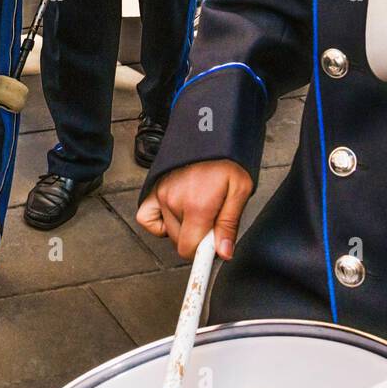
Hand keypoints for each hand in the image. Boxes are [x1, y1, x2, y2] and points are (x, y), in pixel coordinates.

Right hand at [137, 159, 252, 260]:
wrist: (212, 134)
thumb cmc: (228, 160)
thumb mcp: (240, 190)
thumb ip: (229, 224)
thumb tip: (223, 253)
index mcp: (197, 205)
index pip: (189, 249)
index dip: (203, 253)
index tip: (213, 251)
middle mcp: (174, 200)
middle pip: (180, 242)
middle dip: (197, 237)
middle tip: (213, 218)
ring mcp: (161, 194)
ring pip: (169, 231)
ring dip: (184, 227)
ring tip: (200, 207)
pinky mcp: (154, 189)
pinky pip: (146, 218)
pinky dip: (159, 222)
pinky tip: (176, 216)